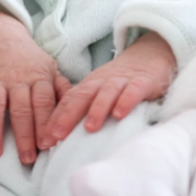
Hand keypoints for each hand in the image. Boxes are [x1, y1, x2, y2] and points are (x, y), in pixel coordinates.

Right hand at [0, 0, 72, 164]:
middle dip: (24, 135)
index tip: (48, 146)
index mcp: (39, 77)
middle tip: (27, 159)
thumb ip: (62, 89)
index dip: (46, 124)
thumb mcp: (49, 68)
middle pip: (21, 109)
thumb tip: (79, 110)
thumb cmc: (28, 59)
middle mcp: (17, 78)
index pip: (44, 103)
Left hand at [46, 32, 176, 144]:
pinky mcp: (142, 82)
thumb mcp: (100, 91)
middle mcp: (102, 82)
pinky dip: (125, 102)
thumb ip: (85, 108)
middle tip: (56, 136)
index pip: (68, 101)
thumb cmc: (122, 82)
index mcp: (89, 85)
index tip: (44, 139)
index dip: (55, 119)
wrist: (151, 56)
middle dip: (67, 117)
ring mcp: (122, 81)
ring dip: (96, 110)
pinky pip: (132, 91)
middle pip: (82, 97)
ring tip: (89, 129)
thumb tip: (63, 136)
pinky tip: (119, 115)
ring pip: (106, 93)